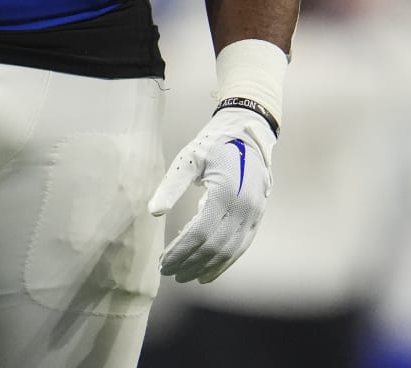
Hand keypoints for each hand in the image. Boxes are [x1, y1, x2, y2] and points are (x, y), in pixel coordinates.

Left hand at [148, 106, 274, 282]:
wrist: (248, 133)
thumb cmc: (214, 144)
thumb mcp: (189, 158)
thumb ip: (171, 186)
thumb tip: (154, 212)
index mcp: (225, 193)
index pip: (199, 233)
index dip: (180, 251)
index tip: (163, 263)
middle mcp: (243, 208)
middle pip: (214, 247)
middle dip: (190, 263)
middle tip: (168, 272)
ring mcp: (253, 215)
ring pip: (229, 251)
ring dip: (206, 267)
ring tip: (185, 276)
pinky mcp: (257, 218)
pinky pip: (241, 247)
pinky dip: (224, 263)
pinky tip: (209, 273)